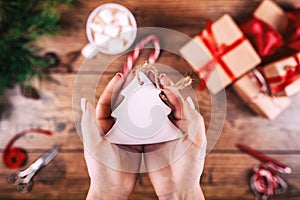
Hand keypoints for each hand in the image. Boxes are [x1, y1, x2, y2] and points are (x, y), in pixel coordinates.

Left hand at [81, 73, 140, 199]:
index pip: (105, 102)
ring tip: (147, 89)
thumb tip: (85, 101)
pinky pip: (142, 125)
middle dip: (127, 90)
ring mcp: (124, 134)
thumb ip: (89, 123)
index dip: (112, 88)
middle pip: (119, 104)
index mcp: (99, 126)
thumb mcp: (93, 144)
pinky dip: (147, 117)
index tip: (121, 76)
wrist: (113, 188)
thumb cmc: (101, 168)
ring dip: (138, 101)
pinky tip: (155, 108)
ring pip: (132, 113)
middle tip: (136, 78)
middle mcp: (112, 127)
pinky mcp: (135, 141)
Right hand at [144, 75, 206, 199]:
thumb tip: (180, 96)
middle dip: (153, 88)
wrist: (177, 187)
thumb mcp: (195, 138)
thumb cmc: (190, 165)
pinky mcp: (147, 140)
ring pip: (150, 110)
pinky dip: (135, 114)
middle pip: (161, 101)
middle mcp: (171, 124)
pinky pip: (141, 124)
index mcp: (184, 121)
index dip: (167, 87)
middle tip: (145, 77)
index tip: (159, 77)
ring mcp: (158, 131)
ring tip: (136, 87)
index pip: (175, 99)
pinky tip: (129, 106)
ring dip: (143, 98)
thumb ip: (190, 116)